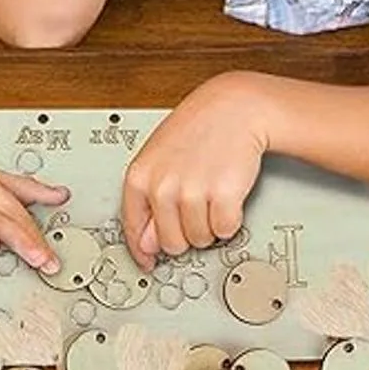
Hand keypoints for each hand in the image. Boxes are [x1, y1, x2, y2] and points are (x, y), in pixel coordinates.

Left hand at [121, 72, 267, 269]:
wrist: (235, 107)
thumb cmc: (198, 128)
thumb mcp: (160, 157)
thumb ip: (149, 199)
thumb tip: (147, 243)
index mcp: (139, 175)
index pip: (132, 228)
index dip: (142, 250)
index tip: (148, 261)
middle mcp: (162, 185)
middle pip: (170, 243)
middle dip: (185, 233)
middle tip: (195, 205)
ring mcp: (192, 191)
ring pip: (199, 239)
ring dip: (209, 224)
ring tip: (210, 191)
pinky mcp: (222, 196)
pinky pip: (225, 230)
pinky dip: (230, 219)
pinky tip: (226, 193)